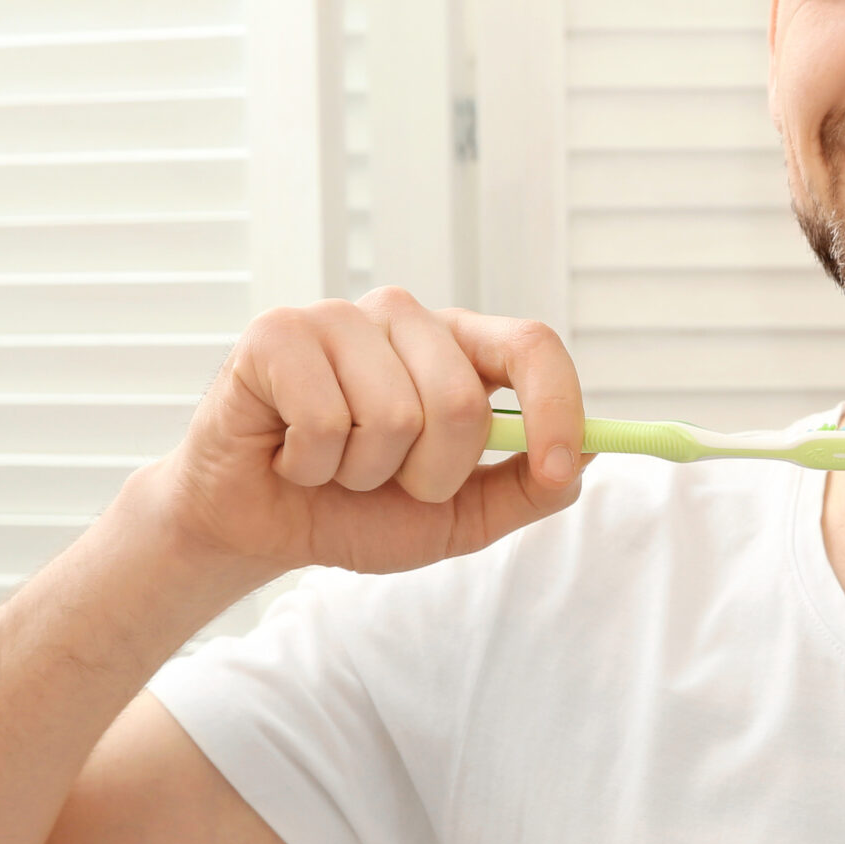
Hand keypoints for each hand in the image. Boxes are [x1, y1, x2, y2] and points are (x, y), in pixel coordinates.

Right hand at [147, 288, 588, 576]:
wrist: (259, 525)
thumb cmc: (354, 509)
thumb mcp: (458, 516)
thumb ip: (527, 488)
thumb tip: (585, 453)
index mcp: (455, 348)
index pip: (531, 346)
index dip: (557, 406)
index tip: (556, 468)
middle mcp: (402, 319)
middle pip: (462, 400)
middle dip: (429, 475)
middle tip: (384, 481)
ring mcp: (338, 318)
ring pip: (392, 415)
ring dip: (362, 473)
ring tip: (332, 466)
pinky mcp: (277, 334)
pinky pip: (325, 420)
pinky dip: (310, 463)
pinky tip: (291, 455)